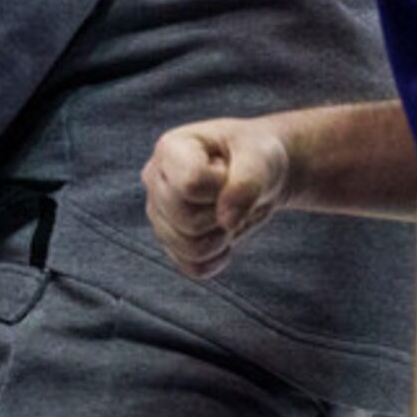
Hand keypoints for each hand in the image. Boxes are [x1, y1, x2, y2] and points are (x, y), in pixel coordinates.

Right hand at [143, 116, 291, 279]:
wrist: (259, 171)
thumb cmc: (256, 155)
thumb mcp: (262, 158)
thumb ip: (247, 183)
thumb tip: (227, 222)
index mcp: (170, 149)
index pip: (190, 184)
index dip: (222, 186)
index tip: (230, 170)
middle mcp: (155, 180)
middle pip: (186, 219)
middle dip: (221, 213)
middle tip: (232, 195)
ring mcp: (158, 213)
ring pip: (188, 248)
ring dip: (221, 237)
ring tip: (228, 212)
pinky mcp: (169, 241)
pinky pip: (192, 267)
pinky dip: (217, 258)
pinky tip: (224, 234)